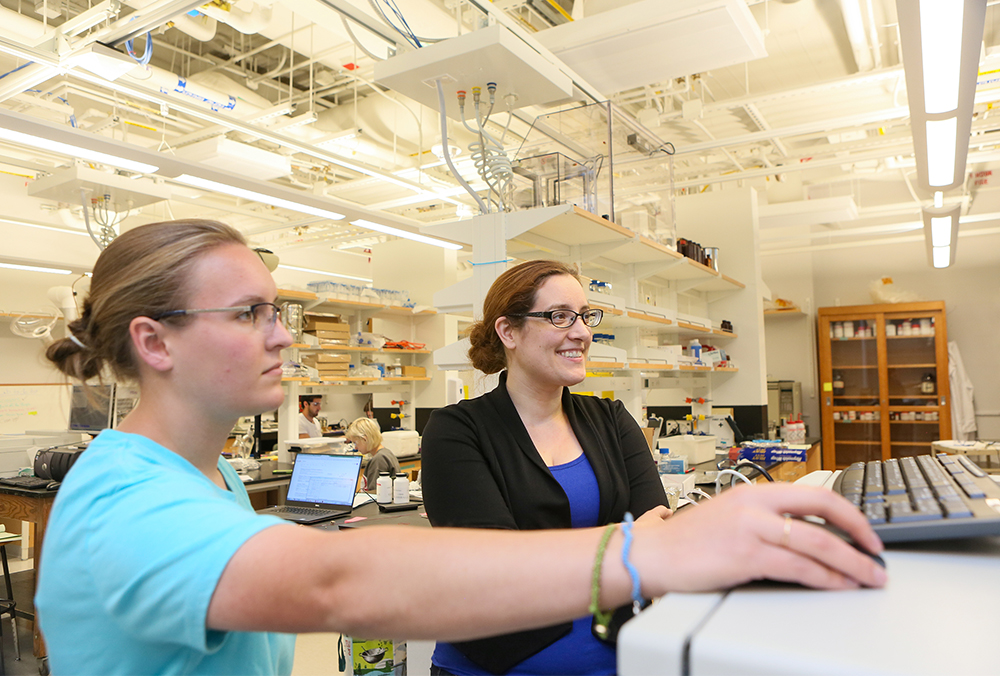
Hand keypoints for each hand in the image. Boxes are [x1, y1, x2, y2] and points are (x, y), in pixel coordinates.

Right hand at [632, 483, 886, 594]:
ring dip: (852, 564)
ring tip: (870, 577)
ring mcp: (751, 529)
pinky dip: (826, 578)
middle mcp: (756, 504)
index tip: (865, 531)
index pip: (814, 493)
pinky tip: (840, 586)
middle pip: (824, 512)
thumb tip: (804, 536)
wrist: (651, 554)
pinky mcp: (746, 556)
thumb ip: (764, 520)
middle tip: (878, 556)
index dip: (848, 513)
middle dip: (860, 537)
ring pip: (818, 544)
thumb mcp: (729, 517)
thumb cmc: (685, 542)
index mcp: (754, 492)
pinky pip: (799, 568)